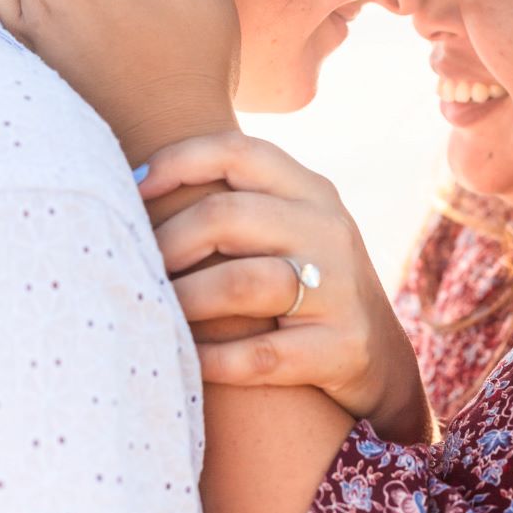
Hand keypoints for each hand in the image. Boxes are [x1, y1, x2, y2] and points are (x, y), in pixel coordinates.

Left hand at [139, 130, 434, 444]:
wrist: (378, 357)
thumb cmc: (307, 283)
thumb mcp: (293, 227)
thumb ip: (242, 200)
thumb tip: (136, 183)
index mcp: (312, 191)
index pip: (239, 152)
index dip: (179, 162)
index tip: (134, 189)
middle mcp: (328, 230)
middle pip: (228, 215)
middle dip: (169, 241)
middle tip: (140, 266)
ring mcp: (339, 289)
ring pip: (241, 283)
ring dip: (184, 300)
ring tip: (157, 311)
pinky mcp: (341, 348)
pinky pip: (259, 355)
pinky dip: (212, 360)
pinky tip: (188, 361)